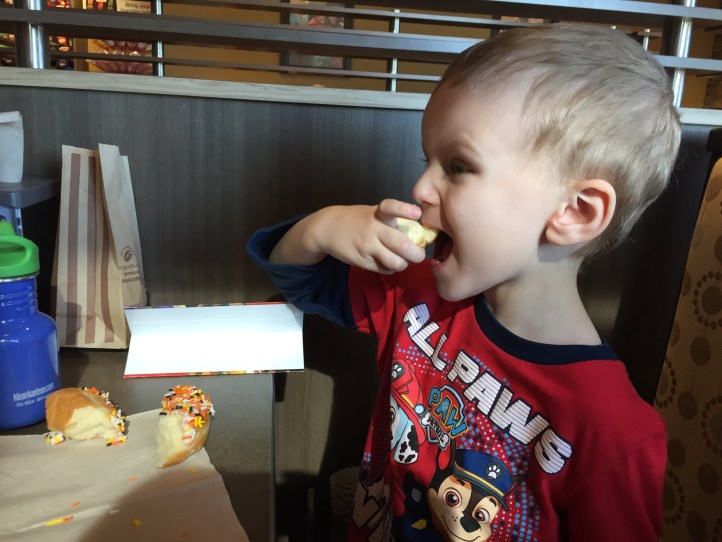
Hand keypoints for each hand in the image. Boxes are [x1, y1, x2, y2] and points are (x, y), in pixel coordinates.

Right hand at [269, 199, 425, 273]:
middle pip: (402, 244)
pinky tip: (387, 263)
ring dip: (403, 264)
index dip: (405, 210)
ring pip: (395, 262)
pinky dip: (390, 268)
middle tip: (419, 255)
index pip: (391, 207)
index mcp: (378, 213)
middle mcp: (373, 228)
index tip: (416, 214)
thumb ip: (393, 221)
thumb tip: (419, 235)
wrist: (327, 228)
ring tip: (402, 260)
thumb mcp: (373, 213)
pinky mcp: (362, 260)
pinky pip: (384, 269)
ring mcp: (367, 246)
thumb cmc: (358, 220)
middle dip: (417, 254)